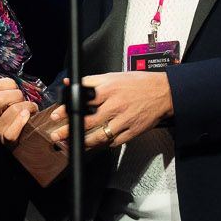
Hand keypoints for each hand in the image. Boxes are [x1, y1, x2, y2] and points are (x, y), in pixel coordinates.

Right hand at [0, 77, 36, 144]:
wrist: (16, 136)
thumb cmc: (10, 112)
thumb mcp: (1, 99)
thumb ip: (2, 89)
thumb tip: (12, 80)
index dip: (8, 83)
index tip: (14, 87)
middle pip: (0, 98)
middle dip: (16, 95)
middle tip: (22, 98)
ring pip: (12, 110)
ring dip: (26, 106)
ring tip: (30, 108)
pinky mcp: (4, 139)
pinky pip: (13, 130)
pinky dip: (23, 121)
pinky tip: (28, 116)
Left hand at [52, 71, 173, 148]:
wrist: (164, 92)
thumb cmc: (138, 83)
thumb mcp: (112, 76)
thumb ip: (90, 81)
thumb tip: (69, 82)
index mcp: (108, 89)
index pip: (81, 100)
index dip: (67, 109)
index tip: (56, 115)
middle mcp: (115, 105)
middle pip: (87, 121)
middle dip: (69, 130)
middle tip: (57, 135)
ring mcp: (124, 119)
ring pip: (99, 135)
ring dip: (84, 142)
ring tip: (75, 143)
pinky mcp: (133, 131)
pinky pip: (114, 141)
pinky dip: (104, 143)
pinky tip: (97, 143)